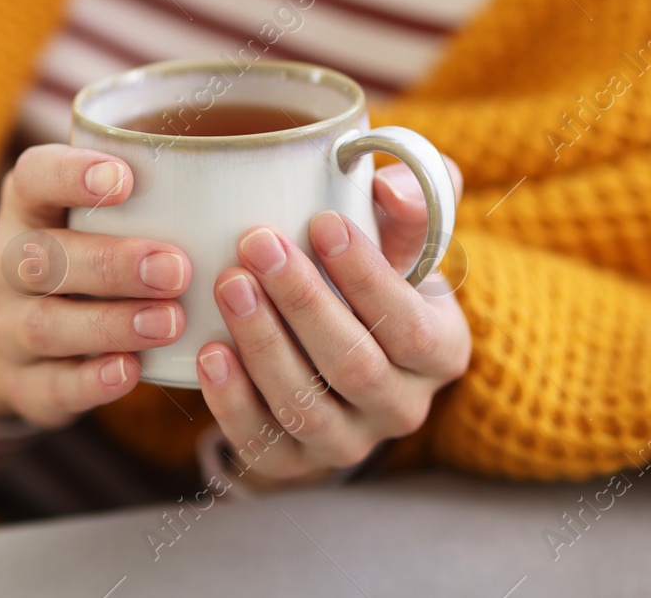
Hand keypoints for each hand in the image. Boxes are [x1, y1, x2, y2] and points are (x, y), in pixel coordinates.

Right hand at [0, 144, 190, 427]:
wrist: (24, 342)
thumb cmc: (90, 255)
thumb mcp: (100, 217)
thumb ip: (155, 195)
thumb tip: (259, 172)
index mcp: (27, 207)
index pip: (33, 177)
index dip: (71, 174)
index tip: (127, 179)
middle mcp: (6, 264)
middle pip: (43, 258)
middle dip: (110, 263)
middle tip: (176, 268)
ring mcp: (7, 327)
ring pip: (47, 324)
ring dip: (111, 323)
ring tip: (170, 322)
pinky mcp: (22, 384)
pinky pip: (51, 385)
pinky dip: (92, 381)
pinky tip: (133, 371)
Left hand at [196, 160, 470, 486]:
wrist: (339, 334)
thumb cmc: (376, 269)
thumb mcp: (408, 232)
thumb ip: (416, 199)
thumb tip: (390, 186)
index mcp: (441, 351)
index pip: (409, 325)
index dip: (367, 276)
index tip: (321, 221)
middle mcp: (403, 407)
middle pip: (354, 366)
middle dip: (302, 303)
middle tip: (258, 243)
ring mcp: (349, 441)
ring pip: (307, 408)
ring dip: (264, 345)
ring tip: (229, 286)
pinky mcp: (296, 463)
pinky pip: (264, 444)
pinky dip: (233, 402)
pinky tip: (209, 352)